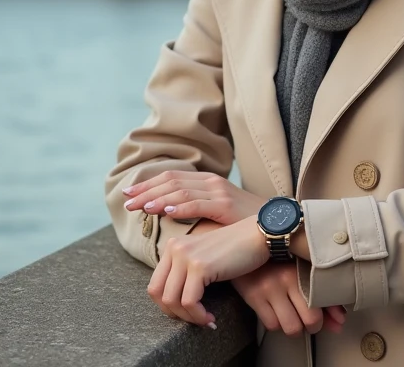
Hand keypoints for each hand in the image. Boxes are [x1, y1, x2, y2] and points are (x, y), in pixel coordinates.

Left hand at [123, 170, 266, 225]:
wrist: (277, 225)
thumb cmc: (246, 224)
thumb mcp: (219, 213)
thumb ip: (198, 210)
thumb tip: (172, 218)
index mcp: (207, 182)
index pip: (172, 178)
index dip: (148, 185)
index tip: (129, 195)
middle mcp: (211, 182)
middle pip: (171, 181)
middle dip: (146, 192)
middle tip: (127, 202)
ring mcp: (218, 192)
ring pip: (180, 191)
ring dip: (157, 200)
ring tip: (140, 209)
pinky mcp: (225, 205)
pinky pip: (197, 204)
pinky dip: (179, 208)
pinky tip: (165, 213)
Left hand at [147, 217, 270, 326]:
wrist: (259, 236)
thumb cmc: (237, 250)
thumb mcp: (204, 257)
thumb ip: (186, 272)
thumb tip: (175, 302)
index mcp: (173, 246)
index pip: (155, 284)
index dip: (168, 305)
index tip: (188, 313)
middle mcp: (175, 248)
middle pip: (157, 293)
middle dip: (174, 314)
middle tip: (195, 320)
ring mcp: (186, 256)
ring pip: (172, 300)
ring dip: (189, 317)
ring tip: (206, 320)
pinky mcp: (200, 266)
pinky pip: (190, 301)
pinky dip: (199, 315)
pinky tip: (212, 318)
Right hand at [233, 263, 346, 336]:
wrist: (242, 247)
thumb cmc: (276, 260)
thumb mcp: (300, 271)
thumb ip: (322, 296)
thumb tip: (340, 322)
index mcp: (303, 268)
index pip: (324, 300)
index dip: (329, 316)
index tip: (331, 319)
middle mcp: (287, 277)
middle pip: (311, 319)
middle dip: (313, 326)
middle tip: (309, 321)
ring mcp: (269, 287)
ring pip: (291, 327)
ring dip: (293, 327)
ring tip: (291, 316)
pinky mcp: (253, 296)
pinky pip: (272, 325)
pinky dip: (276, 323)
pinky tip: (276, 312)